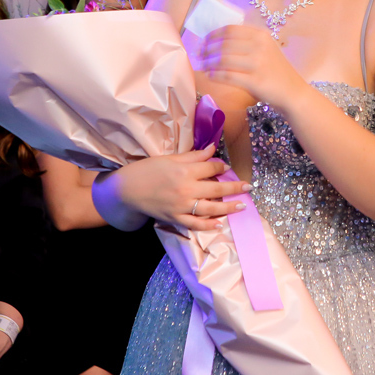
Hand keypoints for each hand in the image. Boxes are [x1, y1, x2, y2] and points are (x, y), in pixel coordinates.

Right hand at [104, 145, 249, 231]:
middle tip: (248, 187)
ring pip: (210, 208)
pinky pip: (195, 224)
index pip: (211, 168)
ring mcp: (181, 206)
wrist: (126, 190)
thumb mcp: (169, 158)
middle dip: (234, 187)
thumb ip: (193, 156)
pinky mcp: (175, 218)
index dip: (221, 167)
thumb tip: (213, 149)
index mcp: (184, 171)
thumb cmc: (147, 170)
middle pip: (216, 189)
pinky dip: (208, 225)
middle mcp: (186, 189)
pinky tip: (219, 223)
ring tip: (242, 206)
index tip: (228, 168)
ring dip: (229, 207)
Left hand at [201, 25, 309, 111]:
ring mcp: (258, 64)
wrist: (293, 93)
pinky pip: (227, 76)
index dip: (213, 35)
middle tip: (199, 55)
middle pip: (224, 44)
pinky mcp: (255, 81)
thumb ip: (246, 43)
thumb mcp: (266, 50)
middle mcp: (260, 46)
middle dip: (207, 49)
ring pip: (223, 60)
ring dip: (208, 62)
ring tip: (202, 66)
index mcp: (261, 36)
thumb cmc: (276, 72)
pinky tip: (210, 75)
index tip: (203, 41)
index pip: (230, 30)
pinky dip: (215, 75)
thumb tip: (215, 41)